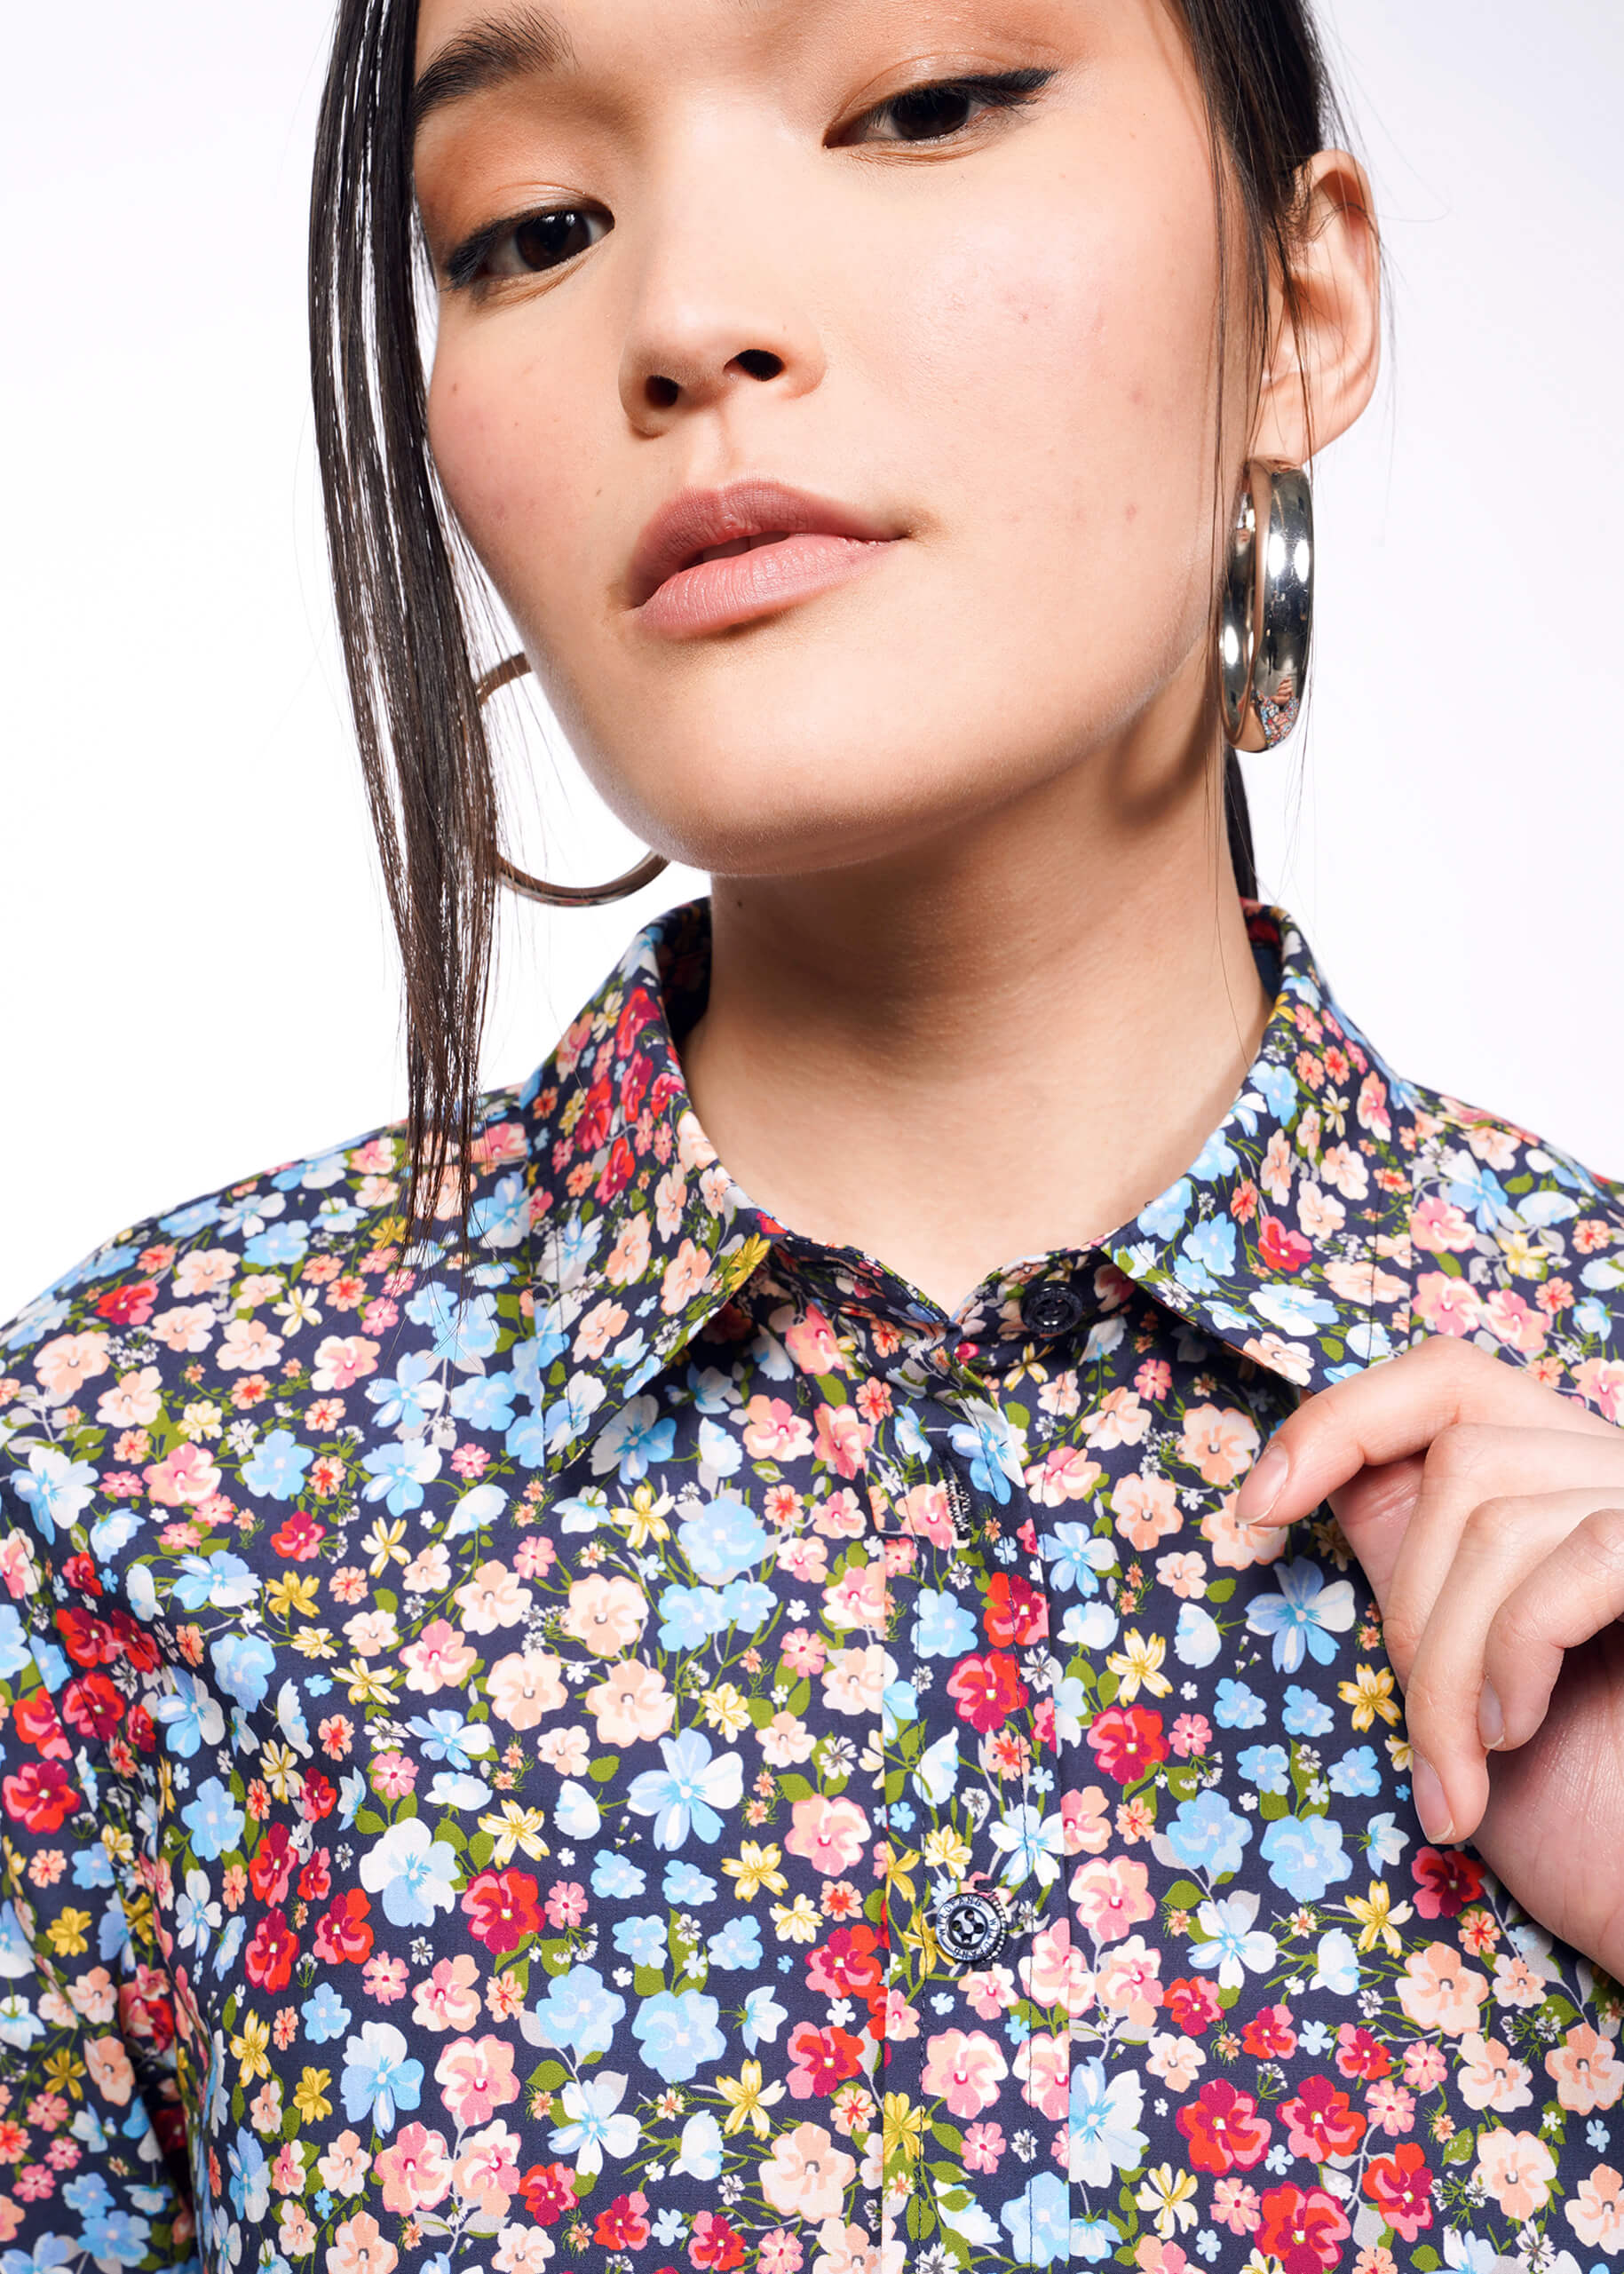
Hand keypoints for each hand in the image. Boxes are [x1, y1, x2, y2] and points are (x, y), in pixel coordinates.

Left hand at [1234, 1337, 1623, 1977]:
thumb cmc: (1583, 1822)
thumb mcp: (1463, 1666)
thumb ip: (1417, 1557)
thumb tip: (1311, 1466)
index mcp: (1579, 1485)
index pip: (1449, 1378)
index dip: (1341, 1422)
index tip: (1256, 1509)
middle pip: (1462, 1462)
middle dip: (1411, 1611)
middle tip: (1433, 1737)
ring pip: (1501, 1519)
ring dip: (1449, 1670)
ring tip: (1466, 1774)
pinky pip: (1583, 1554)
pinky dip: (1518, 1651)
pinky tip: (1521, 1737)